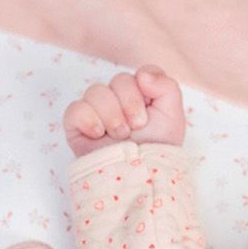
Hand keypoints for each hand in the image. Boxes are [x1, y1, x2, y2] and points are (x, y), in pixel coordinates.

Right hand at [63, 65, 185, 157]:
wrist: (139, 174)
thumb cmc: (157, 148)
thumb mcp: (173, 116)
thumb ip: (166, 86)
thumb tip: (141, 75)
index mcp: (141, 95)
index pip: (140, 74)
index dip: (145, 88)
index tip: (149, 110)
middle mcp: (118, 100)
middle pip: (119, 80)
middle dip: (130, 104)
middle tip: (137, 126)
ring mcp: (96, 112)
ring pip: (96, 91)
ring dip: (112, 115)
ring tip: (120, 135)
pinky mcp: (77, 126)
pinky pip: (75, 108)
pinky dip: (89, 120)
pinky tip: (99, 134)